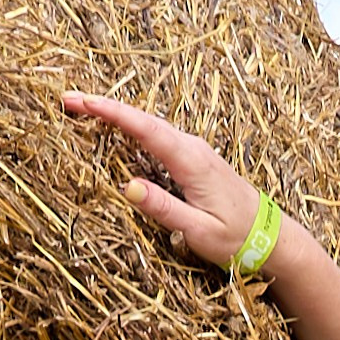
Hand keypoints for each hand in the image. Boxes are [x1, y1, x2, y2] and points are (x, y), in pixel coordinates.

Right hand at [61, 93, 259, 263]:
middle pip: (143, 119)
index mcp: (191, 161)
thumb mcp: (199, 231)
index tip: (81, 101)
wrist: (271, 237)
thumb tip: (128, 187)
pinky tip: (118, 129)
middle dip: (105, 107)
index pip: (144, 129)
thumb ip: (164, 209)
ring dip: (117, 116)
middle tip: (68, 101)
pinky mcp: (196, 158)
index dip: (111, 112)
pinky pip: (159, 136)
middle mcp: (193, 147)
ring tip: (84, 110)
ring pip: (150, 125)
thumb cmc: (238, 239)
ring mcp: (195, 150)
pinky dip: (134, 128)